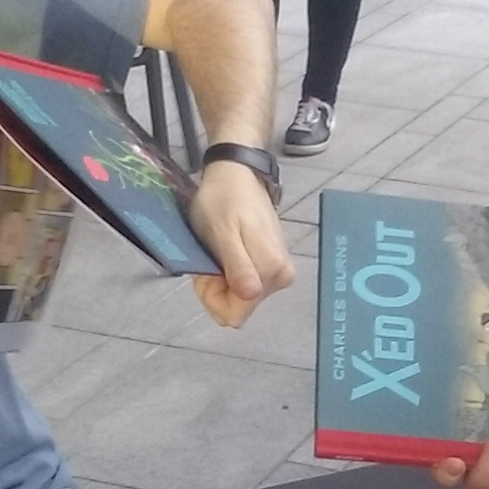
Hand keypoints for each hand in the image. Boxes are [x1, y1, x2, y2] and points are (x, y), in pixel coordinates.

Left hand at [187, 160, 293, 325]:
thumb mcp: (221, 233)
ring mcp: (279, 271)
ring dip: (222, 279)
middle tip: (211, 255)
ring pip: (240, 296)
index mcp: (271, 271)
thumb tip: (251, 294)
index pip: (235, 314)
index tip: (207, 269)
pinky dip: (229, 271)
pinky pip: (246, 284)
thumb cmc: (223, 200)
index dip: (214, 295)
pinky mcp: (274, 264)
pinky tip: (226, 249)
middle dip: (217, 287)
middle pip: (239, 306)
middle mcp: (281, 276)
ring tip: (218, 249)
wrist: (237, 174)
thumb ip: (237, 266)